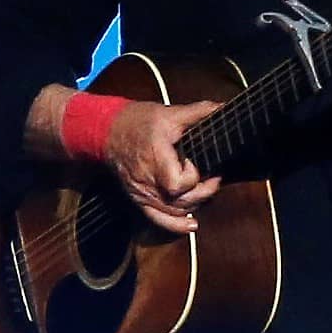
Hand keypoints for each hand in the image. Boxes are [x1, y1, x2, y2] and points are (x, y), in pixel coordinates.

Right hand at [105, 99, 223, 234]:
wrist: (108, 131)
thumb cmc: (138, 121)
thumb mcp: (170, 113)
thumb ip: (199, 112)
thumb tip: (223, 108)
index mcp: (155, 157)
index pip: (177, 183)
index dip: (193, 176)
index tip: (196, 163)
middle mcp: (147, 179)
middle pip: (180, 200)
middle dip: (202, 191)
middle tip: (213, 178)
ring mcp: (142, 192)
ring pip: (174, 211)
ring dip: (194, 203)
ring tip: (205, 189)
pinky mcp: (139, 198)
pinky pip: (157, 219)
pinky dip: (176, 225)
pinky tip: (192, 224)